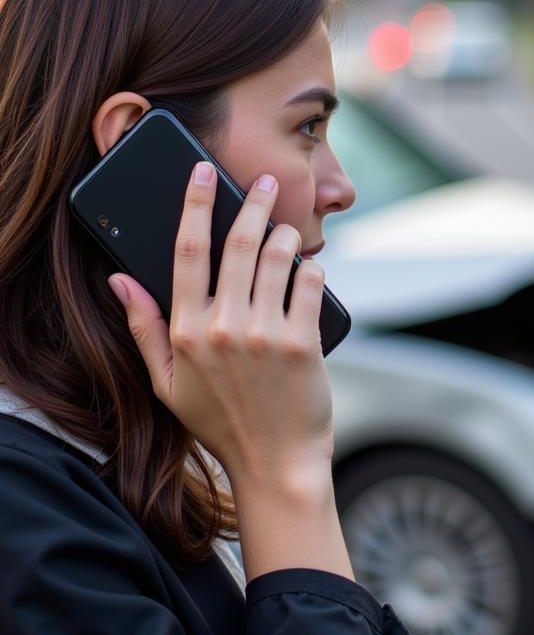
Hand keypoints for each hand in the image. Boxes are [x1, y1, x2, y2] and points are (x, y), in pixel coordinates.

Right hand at [107, 163, 333, 493]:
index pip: (186, 251)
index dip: (193, 204)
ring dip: (285, 233)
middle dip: (251, 203)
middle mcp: (224, 326)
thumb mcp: (167, 382)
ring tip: (287, 228)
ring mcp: (265, 334)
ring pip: (277, 257)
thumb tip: (119, 279)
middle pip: (237, 243)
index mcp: (186, 331)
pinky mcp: (303, 343)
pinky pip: (311, 284)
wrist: (274, 462)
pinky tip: (310, 266)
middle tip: (262, 181)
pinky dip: (313, 268)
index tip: (201, 172)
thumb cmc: (220, 422)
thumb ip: (144, 327)